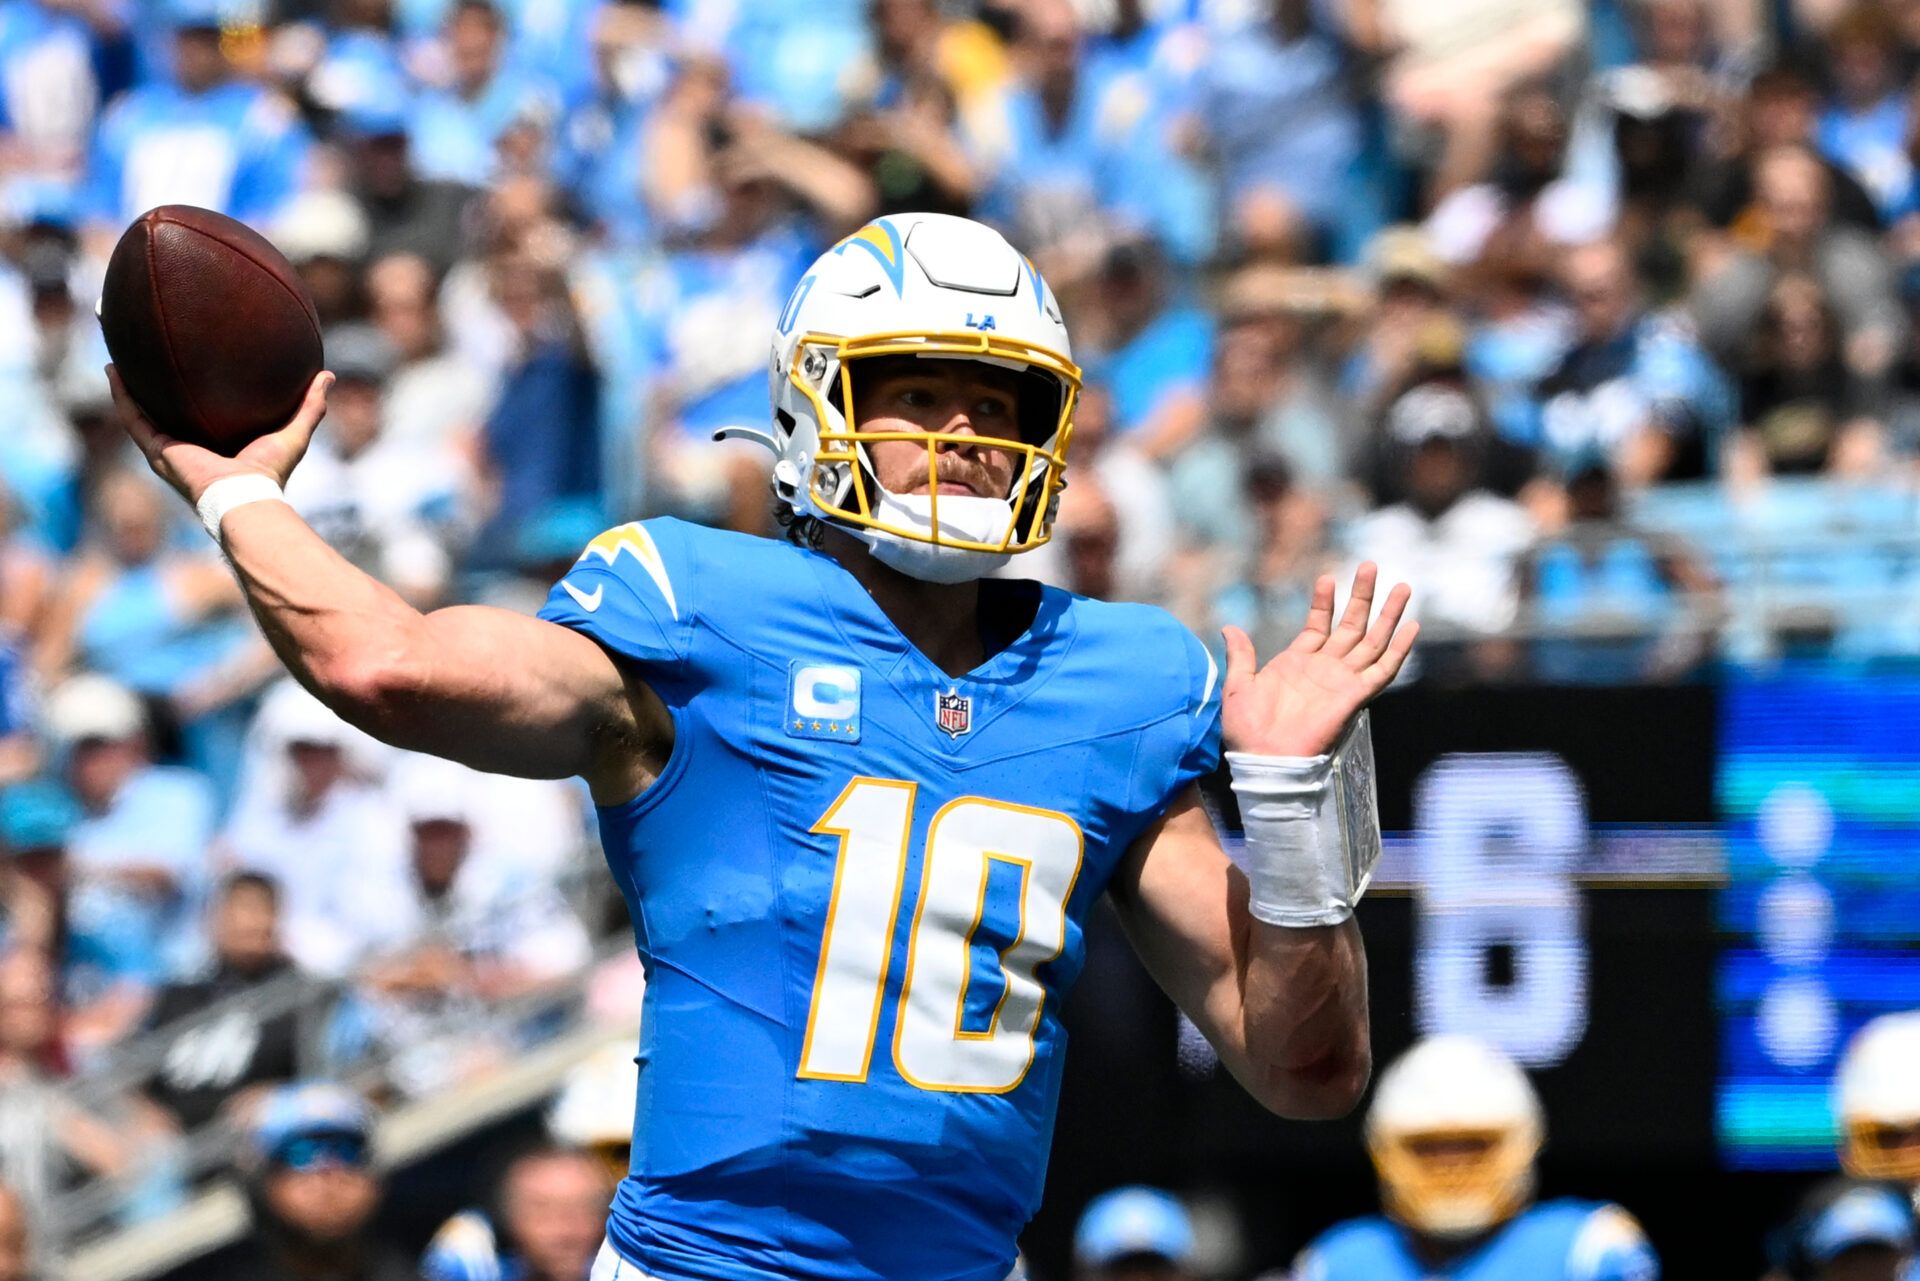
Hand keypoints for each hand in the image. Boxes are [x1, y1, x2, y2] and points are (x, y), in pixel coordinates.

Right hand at [108, 366, 332, 506]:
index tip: (190, 365)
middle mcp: (188, 448)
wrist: (244, 496)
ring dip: (128, 387)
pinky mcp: (157, 452)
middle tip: (146, 355)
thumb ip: (310, 405)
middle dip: (155, 386)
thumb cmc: (270, 472)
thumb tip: (327, 375)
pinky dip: (122, 396)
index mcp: (216, 445)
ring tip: (118, 357)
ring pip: (141, 413)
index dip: (193, 393)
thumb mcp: (293, 431)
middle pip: (166, 411)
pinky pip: (133, 419)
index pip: (201, 414)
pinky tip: (113, 370)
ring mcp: (168, 451)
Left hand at [1221, 563, 1415, 757]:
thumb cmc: (1247, 730)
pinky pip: (1382, 670)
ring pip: (1372, 641)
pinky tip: (1411, 627)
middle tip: (1370, 566)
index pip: (1319, 624)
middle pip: (1351, 625)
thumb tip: (1230, 627)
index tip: (1328, 578)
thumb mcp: (1237, 686)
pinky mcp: (1355, 696)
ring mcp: (1342, 680)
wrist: (1263, 759)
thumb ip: (1240, 656)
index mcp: (1298, 662)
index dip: (1324, 601)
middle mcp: (1324, 668)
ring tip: (1402, 586)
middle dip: (1362, 596)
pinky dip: (1398, 650)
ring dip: (1387, 614)